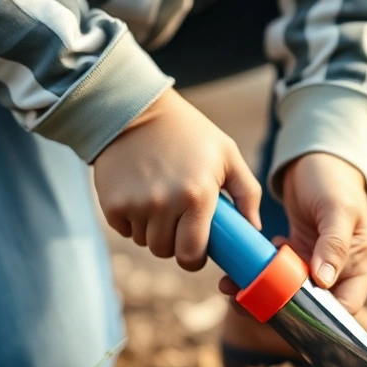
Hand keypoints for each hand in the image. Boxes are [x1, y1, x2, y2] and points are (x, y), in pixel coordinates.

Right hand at [93, 88, 261, 270]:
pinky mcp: (112, 204)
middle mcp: (165, 204)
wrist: (134, 110)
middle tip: (179, 219)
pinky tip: (139, 195)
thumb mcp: (227, 154)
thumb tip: (254, 228)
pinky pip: (124, 230)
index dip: (195, 256)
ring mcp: (135, 205)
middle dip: (174, 242)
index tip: (196, 246)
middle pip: (166, 252)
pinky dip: (131, 220)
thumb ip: (247, 193)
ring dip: (153, 230)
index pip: (192, 255)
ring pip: (145, 242)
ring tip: (160, 201)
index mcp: (197, 196)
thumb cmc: (189, 133)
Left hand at [220, 153, 366, 313]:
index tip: (287, 316)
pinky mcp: (295, 253)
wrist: (315, 158)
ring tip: (232, 286)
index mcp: (359, 264)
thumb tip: (323, 282)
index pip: (346, 306)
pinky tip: (240, 267)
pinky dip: (258, 273)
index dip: (321, 318)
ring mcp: (315, 263)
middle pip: (312, 305)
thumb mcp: (337, 209)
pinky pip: (276, 273)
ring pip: (289, 291)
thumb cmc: (335, 180)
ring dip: (261, 292)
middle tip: (244, 303)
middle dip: (278, 308)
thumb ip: (333, 244)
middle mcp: (339, 270)